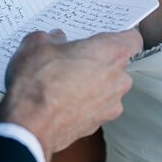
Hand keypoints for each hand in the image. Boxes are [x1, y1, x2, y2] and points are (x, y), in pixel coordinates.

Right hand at [0, 29, 141, 161]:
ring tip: (62, 84)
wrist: (30, 124)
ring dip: (90, 85)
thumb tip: (55, 39)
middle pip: (116, 65)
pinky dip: (82, 104)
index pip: (132, 38)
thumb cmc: (38, 81)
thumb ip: (51, 37)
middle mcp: (119, 79)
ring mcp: (111, 105)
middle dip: (97, 62)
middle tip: (71, 59)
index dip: (118, 36)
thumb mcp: (36, 45)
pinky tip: (60, 102)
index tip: (103, 37)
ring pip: (106, 88)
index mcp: (111, 52)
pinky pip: (94, 108)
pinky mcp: (98, 124)